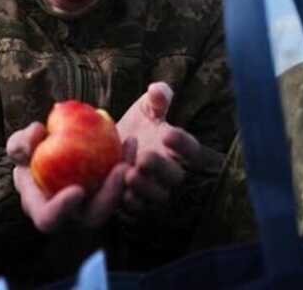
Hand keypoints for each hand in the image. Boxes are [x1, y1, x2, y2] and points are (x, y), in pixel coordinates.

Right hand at [6, 122, 130, 232]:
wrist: (47, 154)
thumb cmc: (29, 152)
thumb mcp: (19, 144)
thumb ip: (21, 143)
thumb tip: (36, 134)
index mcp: (43, 210)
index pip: (49, 219)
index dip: (62, 209)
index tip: (77, 190)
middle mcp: (70, 216)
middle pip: (94, 216)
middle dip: (110, 196)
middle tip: (121, 168)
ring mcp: (92, 207)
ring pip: (114, 201)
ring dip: (125, 178)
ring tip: (130, 149)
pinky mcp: (107, 193)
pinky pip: (121, 185)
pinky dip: (127, 162)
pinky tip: (130, 141)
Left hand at [117, 82, 203, 215]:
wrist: (110, 151)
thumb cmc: (136, 128)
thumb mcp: (144, 109)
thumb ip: (156, 100)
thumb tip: (158, 90)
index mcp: (178, 150)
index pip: (191, 150)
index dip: (183, 144)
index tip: (168, 134)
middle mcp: (171, 174)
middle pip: (175, 177)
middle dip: (161, 168)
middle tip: (144, 157)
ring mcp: (156, 192)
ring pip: (158, 197)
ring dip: (144, 187)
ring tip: (129, 173)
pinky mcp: (138, 207)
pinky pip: (138, 212)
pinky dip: (129, 204)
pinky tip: (119, 193)